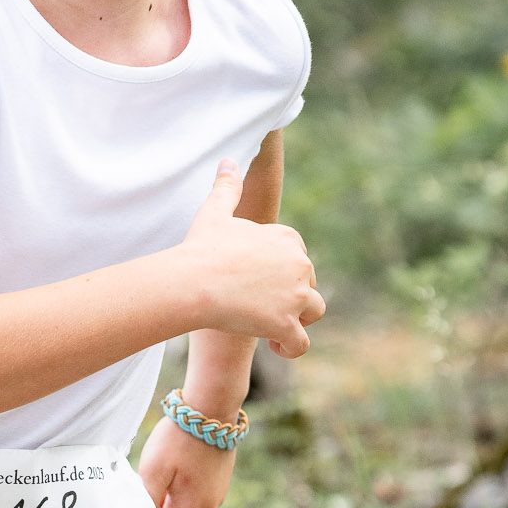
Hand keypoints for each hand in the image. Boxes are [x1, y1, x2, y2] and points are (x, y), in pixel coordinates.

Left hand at [139, 414, 235, 507]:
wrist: (211, 410)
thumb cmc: (179, 439)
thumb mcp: (152, 470)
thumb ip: (146, 502)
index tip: (140, 505)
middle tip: (151, 482)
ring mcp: (215, 499)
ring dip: (169, 500)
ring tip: (167, 471)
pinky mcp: (218, 487)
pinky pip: (194, 500)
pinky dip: (182, 490)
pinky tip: (180, 466)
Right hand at [177, 161, 324, 356]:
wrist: (193, 283)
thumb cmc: (200, 249)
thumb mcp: (214, 214)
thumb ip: (226, 188)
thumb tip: (228, 161)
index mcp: (285, 238)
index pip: (298, 253)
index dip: (282, 268)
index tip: (259, 278)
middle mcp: (298, 265)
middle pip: (308, 281)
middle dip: (291, 293)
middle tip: (260, 303)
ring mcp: (294, 296)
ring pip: (314, 310)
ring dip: (299, 319)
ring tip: (274, 326)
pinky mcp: (286, 324)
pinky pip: (301, 343)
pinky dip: (290, 346)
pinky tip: (273, 345)